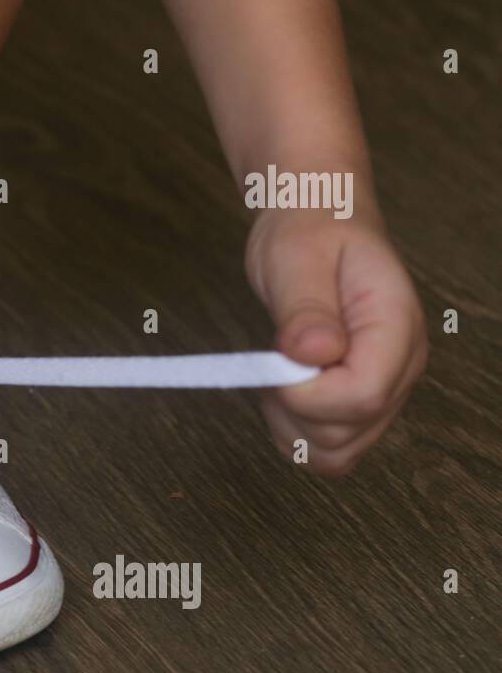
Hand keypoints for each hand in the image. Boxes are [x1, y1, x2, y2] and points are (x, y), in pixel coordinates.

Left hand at [246, 211, 426, 475]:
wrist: (317, 220)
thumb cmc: (309, 231)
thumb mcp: (296, 257)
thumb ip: (305, 308)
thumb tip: (312, 353)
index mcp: (395, 327)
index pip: (363, 396)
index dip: (308, 394)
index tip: (280, 359)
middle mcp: (400, 366)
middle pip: (349, 432)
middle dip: (295, 409)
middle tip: (274, 360)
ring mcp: (384, 387)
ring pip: (338, 451)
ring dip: (293, 426)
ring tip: (278, 374)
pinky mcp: (360, 399)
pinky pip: (329, 447)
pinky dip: (295, 432)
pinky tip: (283, 391)